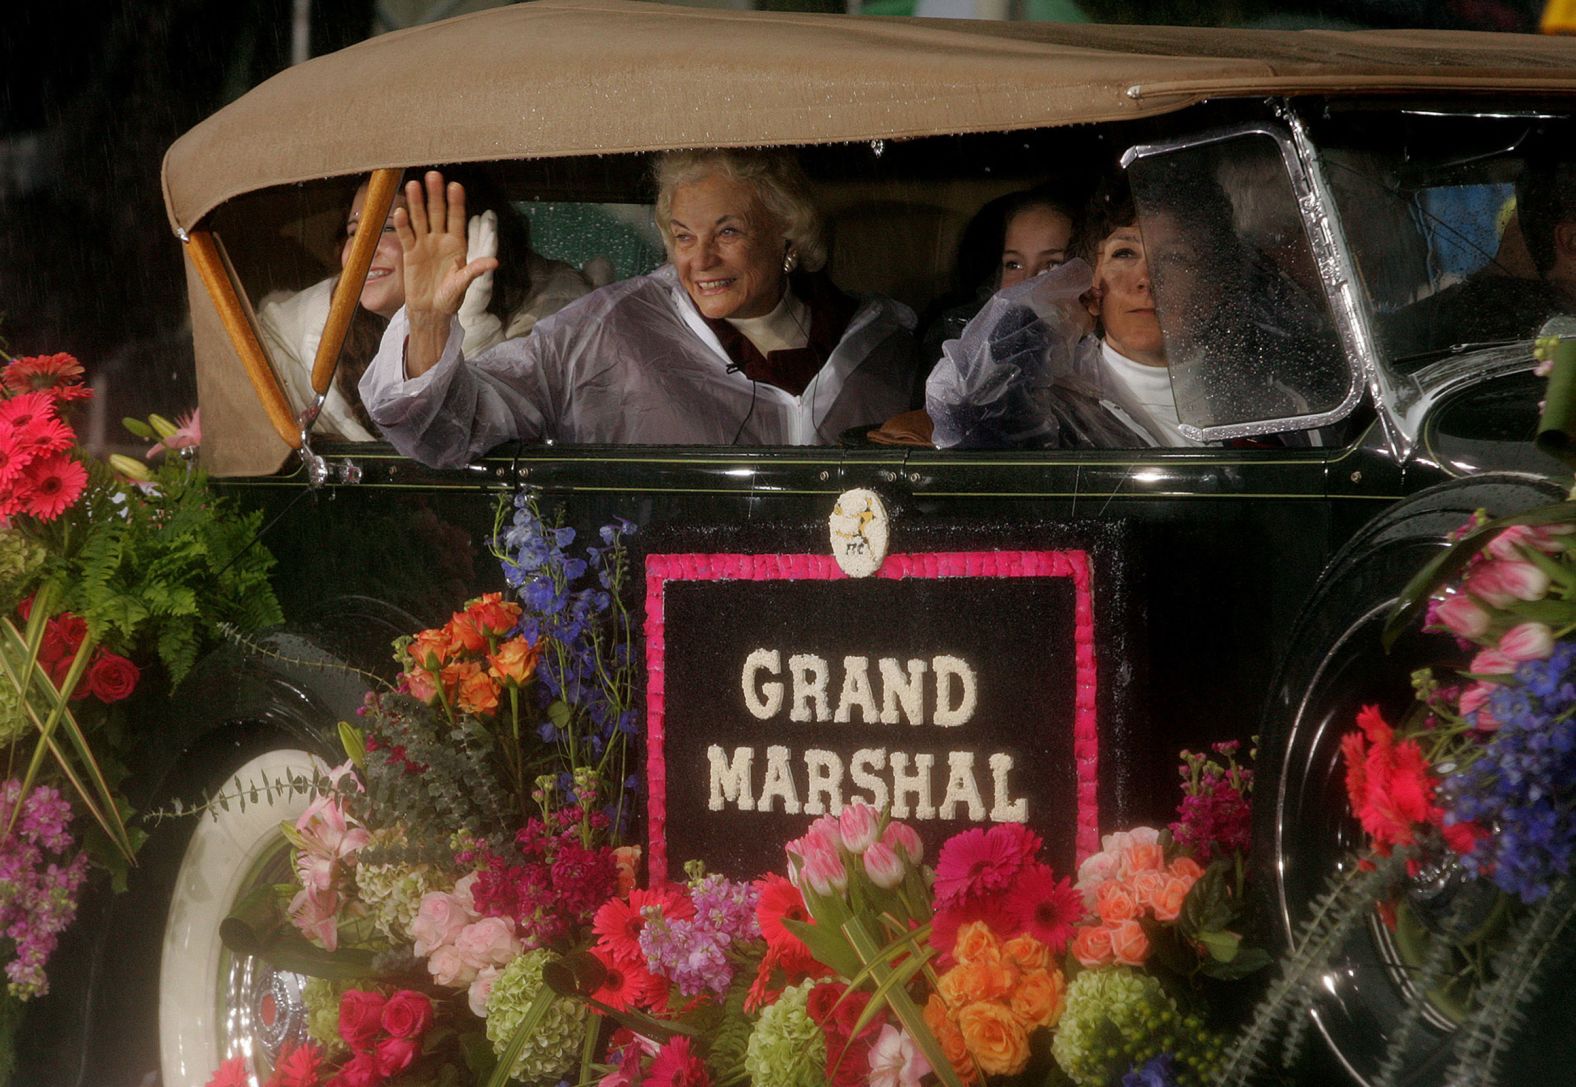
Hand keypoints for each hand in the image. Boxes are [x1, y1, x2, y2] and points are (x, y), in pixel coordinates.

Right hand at [395, 171, 499, 374]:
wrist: (431, 310)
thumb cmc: (450, 298)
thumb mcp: (463, 285)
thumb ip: (474, 271)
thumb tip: (494, 261)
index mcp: (457, 244)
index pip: (457, 219)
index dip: (456, 203)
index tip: (455, 186)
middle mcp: (441, 239)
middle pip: (438, 213)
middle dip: (436, 195)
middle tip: (433, 176)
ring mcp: (424, 244)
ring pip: (420, 219)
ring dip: (417, 203)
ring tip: (413, 185)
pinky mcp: (410, 252)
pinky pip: (406, 235)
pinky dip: (402, 225)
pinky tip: (400, 212)